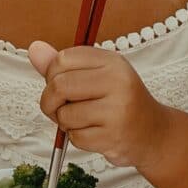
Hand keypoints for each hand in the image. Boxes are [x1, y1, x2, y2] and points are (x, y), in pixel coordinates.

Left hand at [29, 41, 168, 168]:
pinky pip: (76, 137)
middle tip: (60, 108)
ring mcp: (117, 109)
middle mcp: (117, 81)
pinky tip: (94, 133)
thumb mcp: (97, 75)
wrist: (153, 133)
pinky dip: (78, 138)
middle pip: (58, 85)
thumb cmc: (120, 102)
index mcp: (111, 61)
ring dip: (65, 123)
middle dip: (51, 102)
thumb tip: (34, 48)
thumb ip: (63, 64)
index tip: (60, 84)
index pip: (62, 59)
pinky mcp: (113, 136)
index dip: (51, 74)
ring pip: (65, 114)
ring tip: (83, 121)